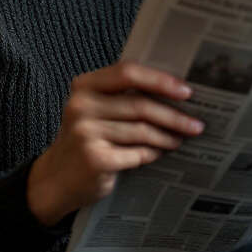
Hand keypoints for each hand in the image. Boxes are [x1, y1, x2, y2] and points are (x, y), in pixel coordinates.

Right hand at [27, 61, 204, 225]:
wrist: (55, 179)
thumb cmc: (84, 139)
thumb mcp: (94, 109)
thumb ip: (121, 96)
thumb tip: (173, 93)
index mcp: (84, 86)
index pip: (127, 72)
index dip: (160, 80)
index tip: (186, 91)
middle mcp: (81, 106)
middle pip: (140, 105)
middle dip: (173, 115)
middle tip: (196, 124)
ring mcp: (86, 133)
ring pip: (142, 131)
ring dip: (167, 137)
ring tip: (180, 139)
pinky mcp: (96, 159)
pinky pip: (137, 154)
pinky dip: (152, 154)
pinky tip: (159, 154)